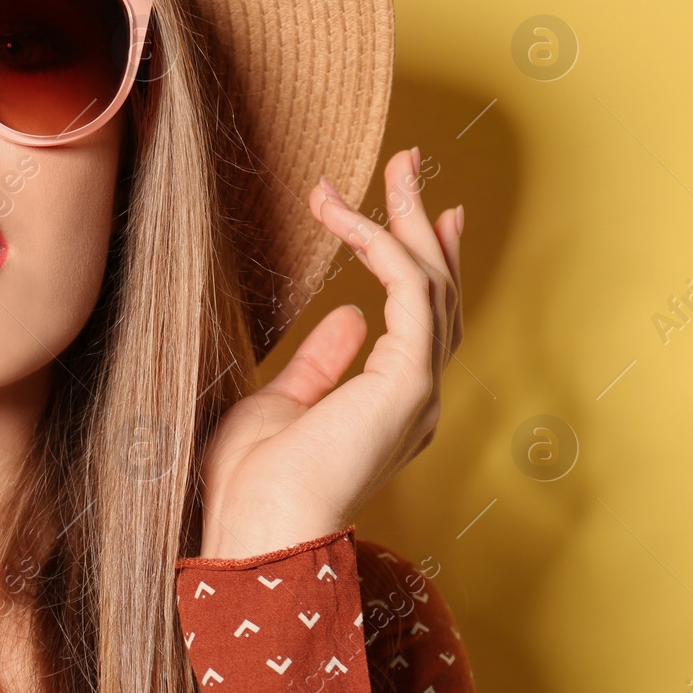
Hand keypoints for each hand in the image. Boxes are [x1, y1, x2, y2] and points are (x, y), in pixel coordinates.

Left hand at [198, 147, 462, 558]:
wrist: (258, 529)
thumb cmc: (254, 483)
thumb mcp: (282, 404)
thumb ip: (319, 360)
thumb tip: (346, 316)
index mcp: (391, 406)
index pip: (422, 320)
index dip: (425, 261)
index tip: (427, 215)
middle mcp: (416, 397)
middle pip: (437, 292)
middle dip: (425, 223)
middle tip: (411, 164)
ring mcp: (418, 389)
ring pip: (431, 282)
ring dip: (409, 216)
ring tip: (395, 164)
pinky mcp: (408, 380)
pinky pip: (407, 288)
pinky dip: (379, 243)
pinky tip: (344, 215)